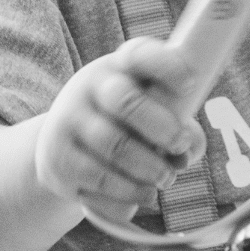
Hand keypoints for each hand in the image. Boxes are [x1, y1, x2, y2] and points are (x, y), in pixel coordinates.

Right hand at [35, 36, 206, 222]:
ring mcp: (67, 123)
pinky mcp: (58, 160)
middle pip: (126, 101)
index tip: (191, 84)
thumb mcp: (146, 111)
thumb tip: (185, 153)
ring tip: (166, 178)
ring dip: (149, 168)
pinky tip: (145, 195)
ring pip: (114, 147)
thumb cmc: (122, 125)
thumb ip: (176, 125)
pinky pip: (99, 180)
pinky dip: (129, 192)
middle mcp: (87, 88)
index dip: (167, 66)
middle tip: (180, 145)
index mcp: (117, 67)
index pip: (140, 55)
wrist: (61, 147)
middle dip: (162, 127)